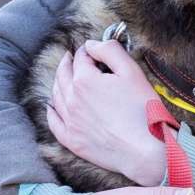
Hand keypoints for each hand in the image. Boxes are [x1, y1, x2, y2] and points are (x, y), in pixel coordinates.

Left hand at [47, 39, 164, 185]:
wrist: (143, 149)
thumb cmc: (142, 110)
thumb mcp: (132, 72)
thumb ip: (110, 51)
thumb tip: (92, 44)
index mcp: (84, 80)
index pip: (81, 58)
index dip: (88, 51)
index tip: (93, 50)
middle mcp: (71, 99)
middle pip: (63, 75)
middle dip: (67, 63)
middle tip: (71, 58)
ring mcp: (70, 121)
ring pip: (56, 96)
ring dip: (58, 82)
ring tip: (63, 77)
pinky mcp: (72, 140)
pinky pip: (53, 122)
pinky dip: (51, 110)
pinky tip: (52, 106)